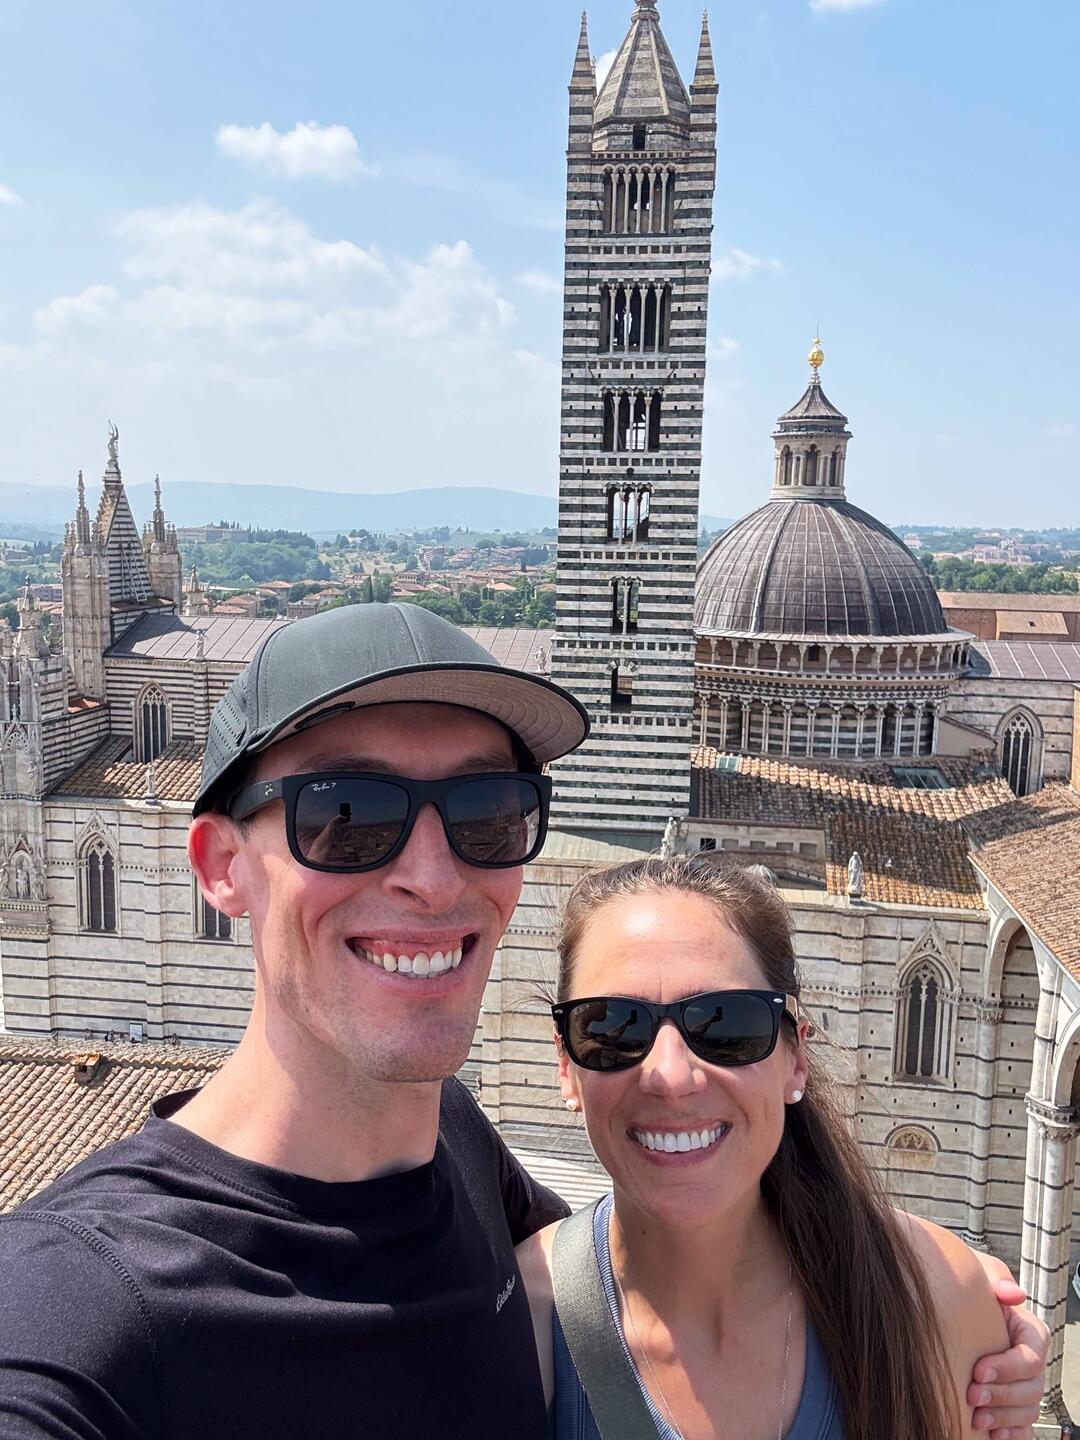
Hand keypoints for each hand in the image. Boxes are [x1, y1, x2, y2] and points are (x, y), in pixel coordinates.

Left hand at [969, 1278, 1049, 1439]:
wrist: (950, 1302)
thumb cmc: (968, 1288)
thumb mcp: (980, 1273)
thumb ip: (996, 1279)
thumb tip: (1014, 1295)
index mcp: (1030, 1333)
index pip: (1030, 1358)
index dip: (1007, 1368)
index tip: (977, 1370)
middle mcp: (1031, 1363)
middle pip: (1031, 1390)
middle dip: (1002, 1396)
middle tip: (972, 1396)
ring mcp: (1023, 1386)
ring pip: (1027, 1412)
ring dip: (1003, 1417)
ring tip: (976, 1419)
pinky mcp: (1013, 1406)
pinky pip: (1022, 1429)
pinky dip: (1010, 1434)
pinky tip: (991, 1435)